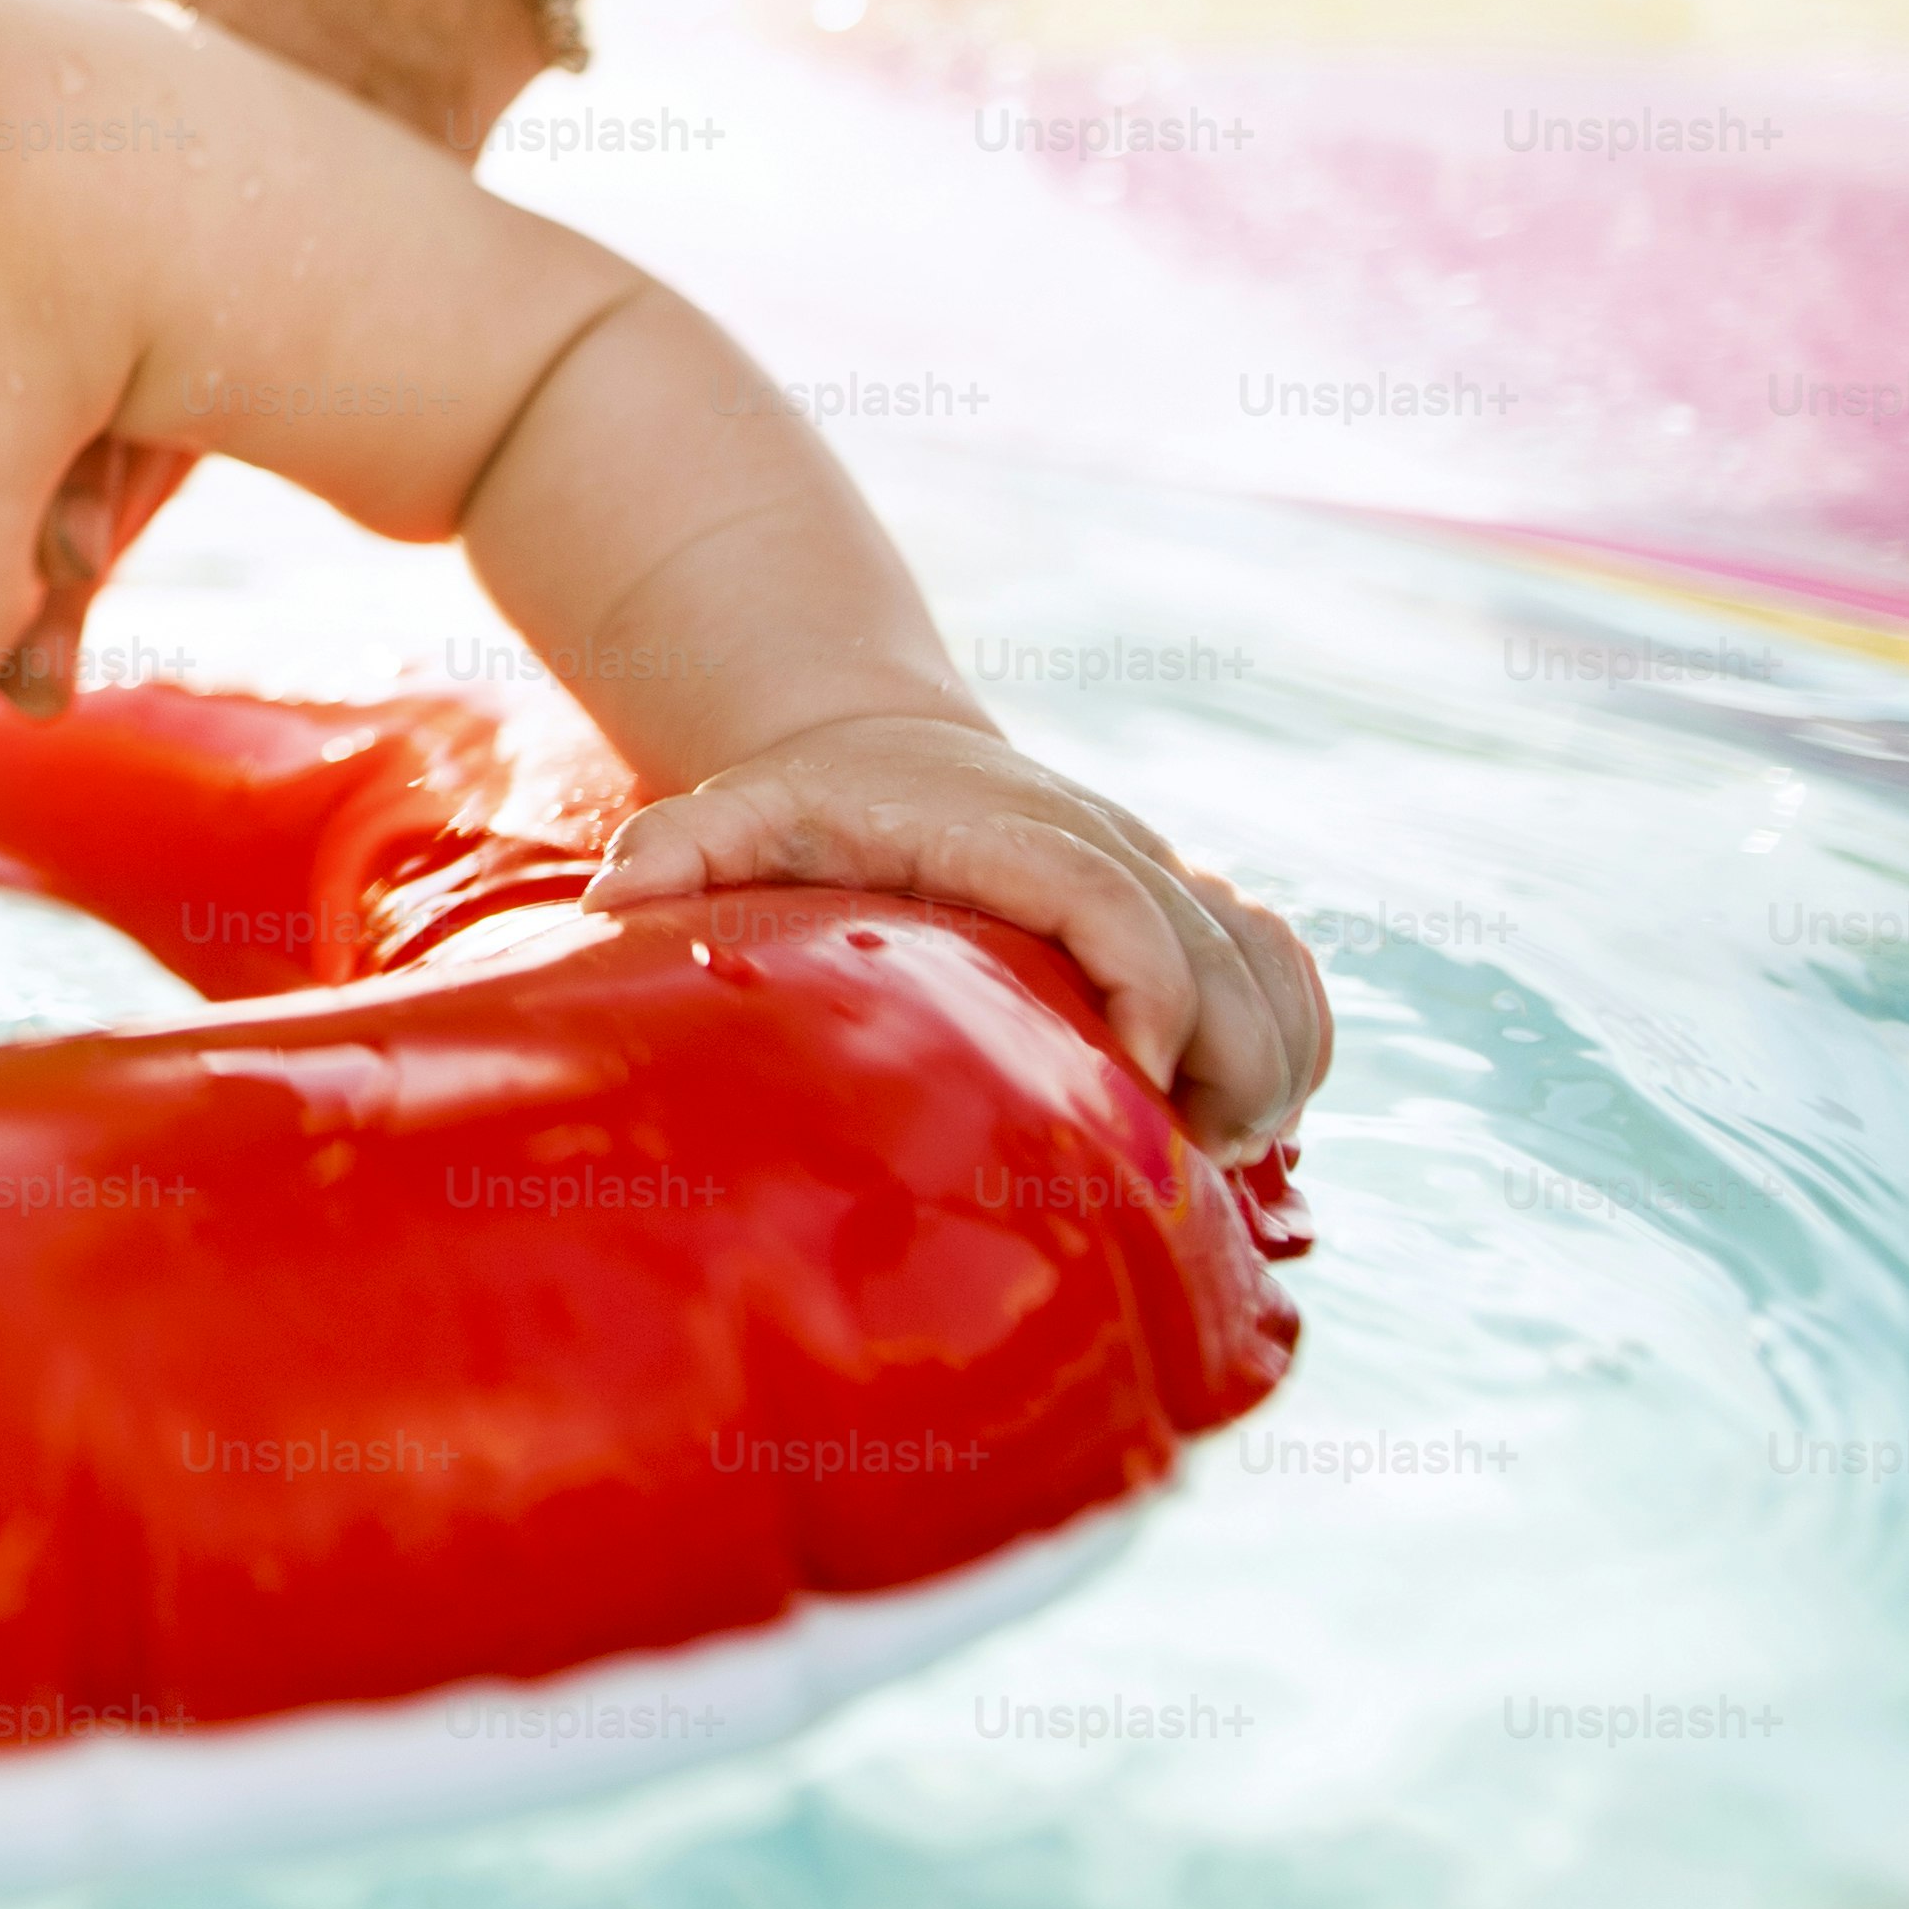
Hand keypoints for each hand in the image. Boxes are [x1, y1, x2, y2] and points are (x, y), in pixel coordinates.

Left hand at [583, 714, 1333, 1154]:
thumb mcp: (731, 814)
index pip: (1116, 901)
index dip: (1152, 990)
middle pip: (1219, 949)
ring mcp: (1152, 877)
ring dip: (1276, 1056)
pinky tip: (1255, 1113)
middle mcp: (1103, 847)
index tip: (1143, 1082)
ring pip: (1269, 958)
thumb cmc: (801, 807)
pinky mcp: (1177, 909)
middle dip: (1232, 1061)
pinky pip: (1280, 963)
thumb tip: (612, 900)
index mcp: (1011, 834)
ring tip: (1219, 1155)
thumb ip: (676, 850)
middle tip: (1187, 1163)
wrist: (868, 746)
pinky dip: (1295, 1032)